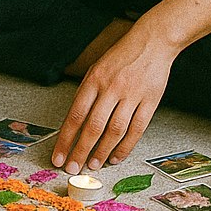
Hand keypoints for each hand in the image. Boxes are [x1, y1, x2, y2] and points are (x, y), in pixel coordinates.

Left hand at [52, 23, 177, 172]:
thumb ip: (87, 93)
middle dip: (81, 151)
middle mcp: (111, 88)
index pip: (75, 114)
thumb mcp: (97, 69)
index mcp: (94, 79)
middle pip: (93, 126)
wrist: (152, 42)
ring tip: (94, 165)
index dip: (65, 139)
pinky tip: (116, 156)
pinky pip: (136, 129)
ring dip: (102, 151)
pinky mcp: (150, 101)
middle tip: (73, 168)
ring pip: (114, 131)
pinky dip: (125, 146)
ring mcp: (131, 95)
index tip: (58, 156)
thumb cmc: (121, 56)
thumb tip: (75, 123)